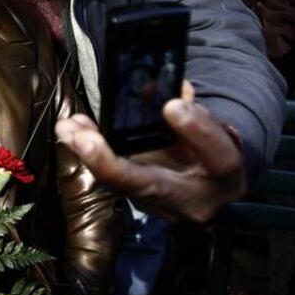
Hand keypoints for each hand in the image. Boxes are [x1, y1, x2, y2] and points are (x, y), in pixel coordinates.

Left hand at [55, 81, 246, 222]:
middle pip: (150, 187)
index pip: (219, 159)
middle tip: (83, 138)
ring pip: (122, 185)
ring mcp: (162, 207)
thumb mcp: (218, 131)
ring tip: (68, 128)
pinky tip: (71, 131)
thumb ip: (198, 114)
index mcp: (226, 177)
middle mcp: (193, 201)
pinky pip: (113, 179)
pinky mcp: (141, 202)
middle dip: (111, 164)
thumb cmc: (215, 152)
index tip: (173, 105)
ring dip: (90, 154)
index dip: (198, 132)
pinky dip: (90, 154)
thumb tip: (174, 87)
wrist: (212, 188)